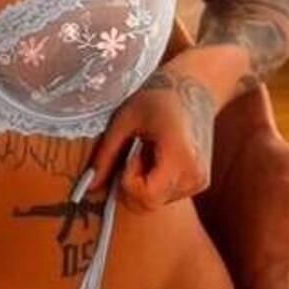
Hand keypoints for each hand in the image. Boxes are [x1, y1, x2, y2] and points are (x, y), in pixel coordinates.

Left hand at [85, 68, 216, 212]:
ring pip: (157, 201)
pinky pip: (167, 195)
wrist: (195, 86)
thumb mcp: (125, 120)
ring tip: (149, 149)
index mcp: (178, 156)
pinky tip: (159, 155)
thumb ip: (106, 155)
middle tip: (136, 153)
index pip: (146, 196)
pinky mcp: (199, 181)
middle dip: (133, 184)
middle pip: (150, 203)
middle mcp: (194, 175)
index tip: (130, 155)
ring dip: (144, 182)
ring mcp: (199, 180)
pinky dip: (156, 181)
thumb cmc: (158, 96)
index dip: (128, 182)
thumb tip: (89, 187)